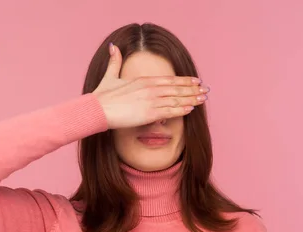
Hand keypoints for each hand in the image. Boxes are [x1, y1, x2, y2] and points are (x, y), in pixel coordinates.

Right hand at [92, 43, 208, 129]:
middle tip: (205, 90)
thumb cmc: (102, 96)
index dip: (184, 80)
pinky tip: (190, 109)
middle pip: (176, 88)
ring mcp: (151, 101)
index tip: (195, 81)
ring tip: (202, 99)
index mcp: (143, 80)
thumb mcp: (110, 76)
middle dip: (192, 90)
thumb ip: (115, 62)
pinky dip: (181, 110)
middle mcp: (150, 89)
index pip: (169, 79)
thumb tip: (113, 46)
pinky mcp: (149, 113)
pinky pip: (170, 111)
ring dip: (191, 99)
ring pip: (176, 99)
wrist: (97, 109)